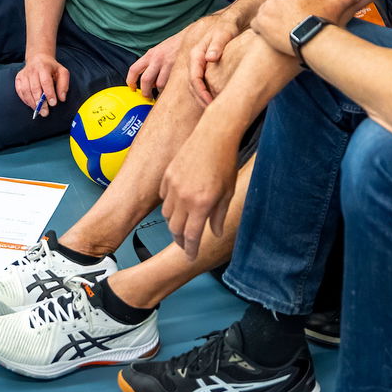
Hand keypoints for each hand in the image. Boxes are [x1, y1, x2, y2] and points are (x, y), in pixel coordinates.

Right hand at [15, 53, 69, 115]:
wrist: (38, 58)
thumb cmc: (51, 68)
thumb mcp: (62, 72)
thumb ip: (64, 85)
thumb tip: (62, 98)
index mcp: (44, 67)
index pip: (46, 82)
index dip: (49, 94)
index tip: (53, 103)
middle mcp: (32, 70)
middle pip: (35, 88)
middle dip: (40, 102)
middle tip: (45, 112)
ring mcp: (24, 74)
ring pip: (26, 91)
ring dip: (32, 103)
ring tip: (39, 111)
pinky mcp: (19, 78)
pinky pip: (20, 91)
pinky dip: (25, 99)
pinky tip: (31, 105)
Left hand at [127, 31, 181, 98]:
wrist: (191, 37)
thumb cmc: (175, 46)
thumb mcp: (159, 51)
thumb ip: (152, 64)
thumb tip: (149, 83)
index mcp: (150, 54)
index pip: (134, 69)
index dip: (130, 81)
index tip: (132, 88)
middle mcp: (156, 59)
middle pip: (145, 80)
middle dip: (145, 92)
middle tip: (148, 96)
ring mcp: (167, 64)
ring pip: (158, 85)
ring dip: (159, 92)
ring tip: (161, 95)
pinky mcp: (177, 68)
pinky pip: (170, 84)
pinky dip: (168, 89)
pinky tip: (170, 89)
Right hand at [160, 126, 238, 259]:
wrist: (214, 134)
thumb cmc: (225, 162)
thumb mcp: (228, 192)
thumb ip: (219, 215)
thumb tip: (215, 232)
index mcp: (201, 204)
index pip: (191, 236)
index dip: (190, 250)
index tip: (191, 257)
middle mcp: (184, 197)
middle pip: (175, 228)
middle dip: (180, 240)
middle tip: (186, 245)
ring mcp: (173, 185)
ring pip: (167, 214)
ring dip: (173, 223)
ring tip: (182, 226)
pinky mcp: (167, 175)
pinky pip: (163, 197)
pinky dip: (169, 205)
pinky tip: (177, 205)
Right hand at [186, 12, 241, 106]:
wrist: (230, 21)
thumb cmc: (228, 27)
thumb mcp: (224, 33)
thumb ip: (217, 45)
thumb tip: (210, 58)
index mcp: (196, 53)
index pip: (194, 77)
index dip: (201, 92)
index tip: (210, 102)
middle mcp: (193, 59)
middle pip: (191, 84)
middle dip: (200, 98)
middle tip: (212, 109)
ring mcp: (197, 63)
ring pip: (193, 84)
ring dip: (200, 97)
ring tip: (212, 107)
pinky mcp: (203, 66)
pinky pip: (199, 81)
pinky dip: (204, 92)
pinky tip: (213, 98)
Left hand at [251, 0, 364, 57]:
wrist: (310, 40)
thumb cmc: (322, 21)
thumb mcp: (336, 5)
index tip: (300, 6)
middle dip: (282, 7)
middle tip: (293, 20)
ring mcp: (266, 8)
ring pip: (266, 11)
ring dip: (272, 18)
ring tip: (285, 29)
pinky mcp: (259, 23)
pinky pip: (256, 25)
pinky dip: (262, 30)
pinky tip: (274, 36)